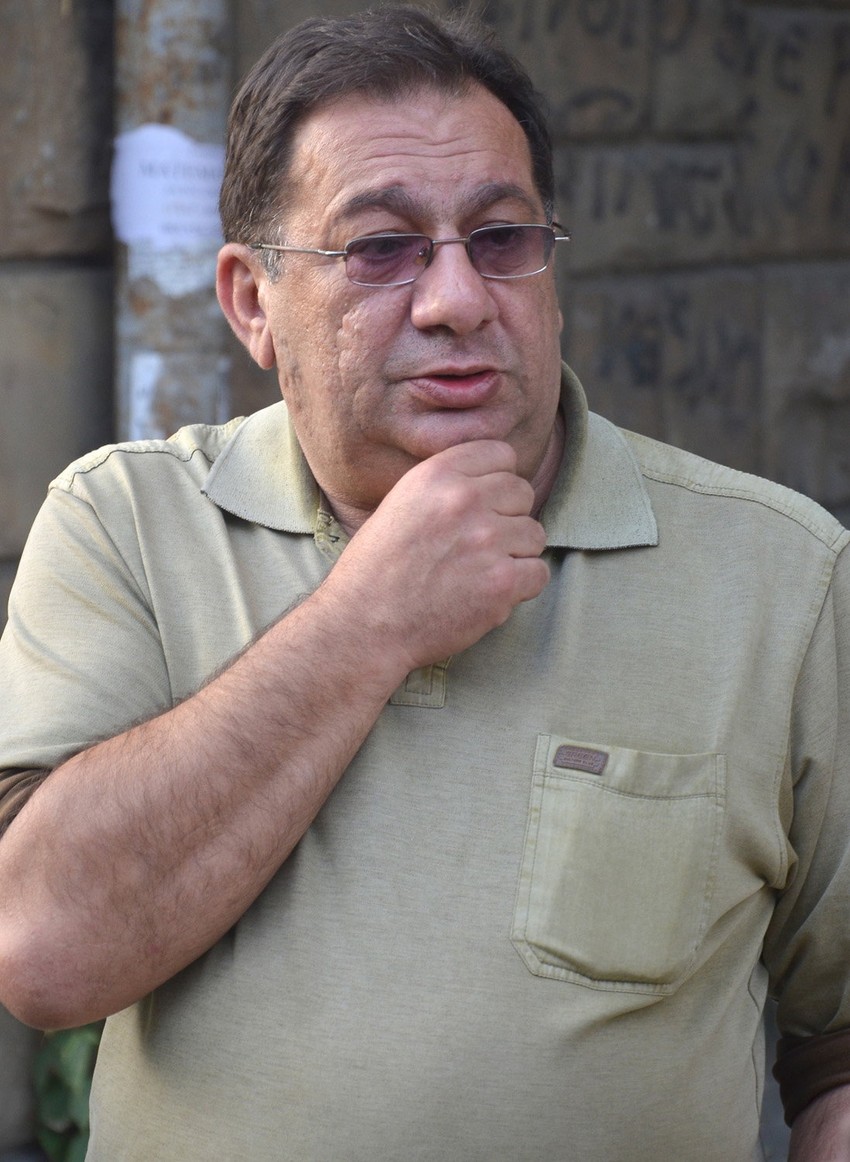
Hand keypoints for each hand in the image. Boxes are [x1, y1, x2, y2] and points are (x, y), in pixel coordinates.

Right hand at [324, 440, 549, 672]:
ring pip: (534, 534)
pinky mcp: (502, 582)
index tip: (481, 506)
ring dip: (515, 554)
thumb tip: (492, 480)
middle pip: (522, 493)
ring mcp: (487, 540)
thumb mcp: (400, 503)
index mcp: (437, 474)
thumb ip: (445, 485)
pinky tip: (489, 594)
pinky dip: (520, 587)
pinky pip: (538, 573)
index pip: (501, 453)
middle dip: (507, 518)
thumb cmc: (376, 569)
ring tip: (479, 573)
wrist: (363, 624)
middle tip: (477, 547)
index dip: (496, 480)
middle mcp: (464, 500)